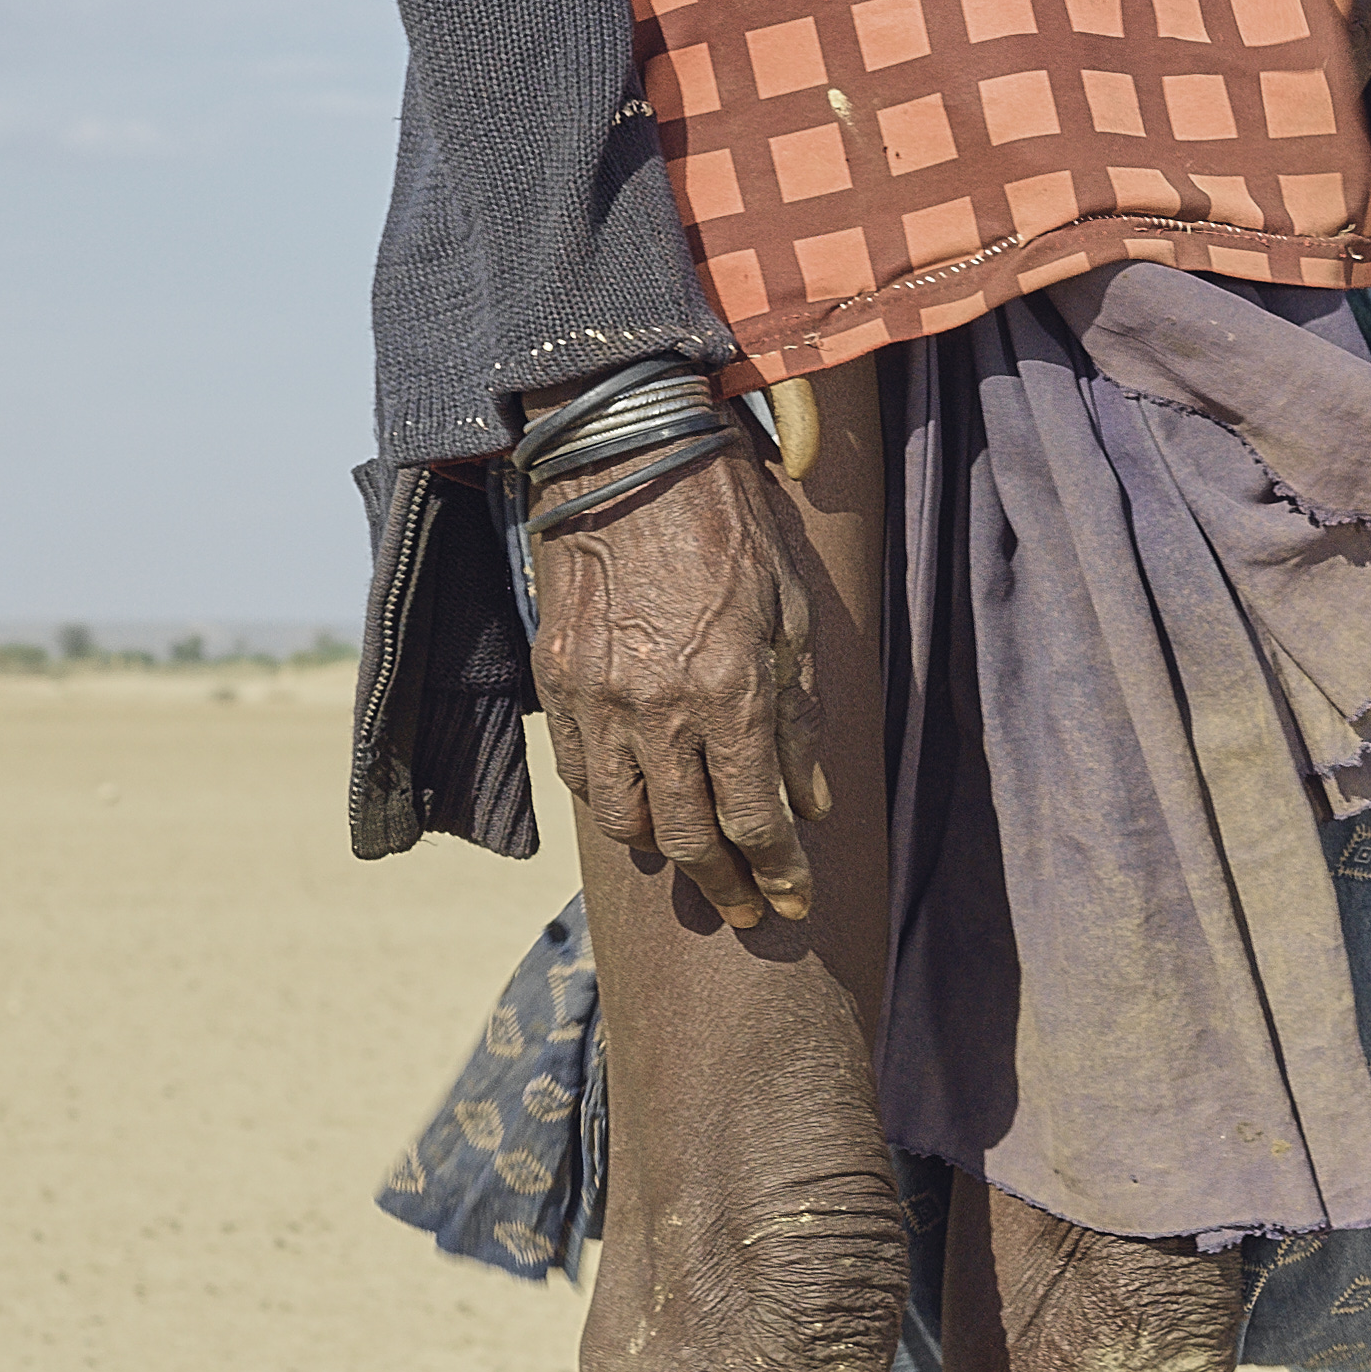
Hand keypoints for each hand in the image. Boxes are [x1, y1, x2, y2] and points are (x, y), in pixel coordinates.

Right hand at [529, 435, 825, 932]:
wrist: (629, 460)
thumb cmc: (730, 527)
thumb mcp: (792, 615)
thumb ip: (799, 716)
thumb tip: (812, 802)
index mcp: (729, 692)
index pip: (758, 820)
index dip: (781, 875)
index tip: (796, 907)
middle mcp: (658, 711)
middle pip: (688, 840)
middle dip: (726, 887)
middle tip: (750, 911)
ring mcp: (598, 701)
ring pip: (625, 821)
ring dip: (665, 853)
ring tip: (697, 861)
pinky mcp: (558, 682)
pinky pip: (582, 775)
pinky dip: (614, 801)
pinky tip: (643, 801)